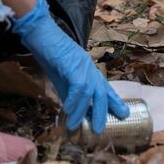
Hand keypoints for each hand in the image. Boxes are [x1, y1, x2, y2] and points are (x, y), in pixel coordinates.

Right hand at [10, 0, 128, 131]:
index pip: (105, 87)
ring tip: (75, 126)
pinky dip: (74, 101)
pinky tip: (67, 110)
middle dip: (102, 112)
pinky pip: (79, 87)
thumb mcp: (61, 77)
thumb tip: (72, 110)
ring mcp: (83, 65)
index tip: (123, 114)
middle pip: (102, 93)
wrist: (40, 33)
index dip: (114, 102)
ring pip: (90, 93)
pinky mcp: (74, 65)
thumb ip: (68, 91)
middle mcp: (90, 68)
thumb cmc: (49, 53)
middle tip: (99, 130)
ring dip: (82, 112)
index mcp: (88, 70)